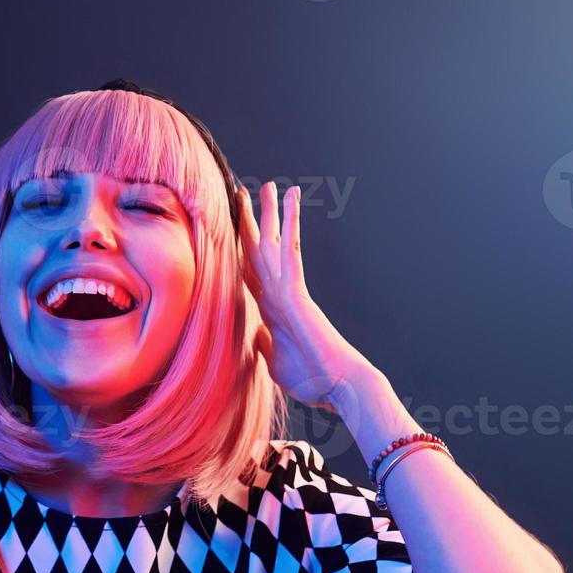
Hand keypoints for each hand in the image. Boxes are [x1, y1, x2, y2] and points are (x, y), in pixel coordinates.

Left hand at [237, 181, 369, 408]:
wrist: (340, 386)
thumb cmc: (313, 380)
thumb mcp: (275, 363)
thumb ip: (264, 345)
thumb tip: (256, 333)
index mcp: (271, 312)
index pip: (250, 275)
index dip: (240, 252)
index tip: (233, 233)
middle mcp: (280, 295)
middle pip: (260, 252)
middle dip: (250, 224)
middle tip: (242, 195)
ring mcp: (289, 290)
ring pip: (275, 244)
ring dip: (270, 214)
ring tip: (267, 186)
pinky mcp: (298, 291)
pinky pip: (292, 249)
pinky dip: (291, 223)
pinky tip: (291, 199)